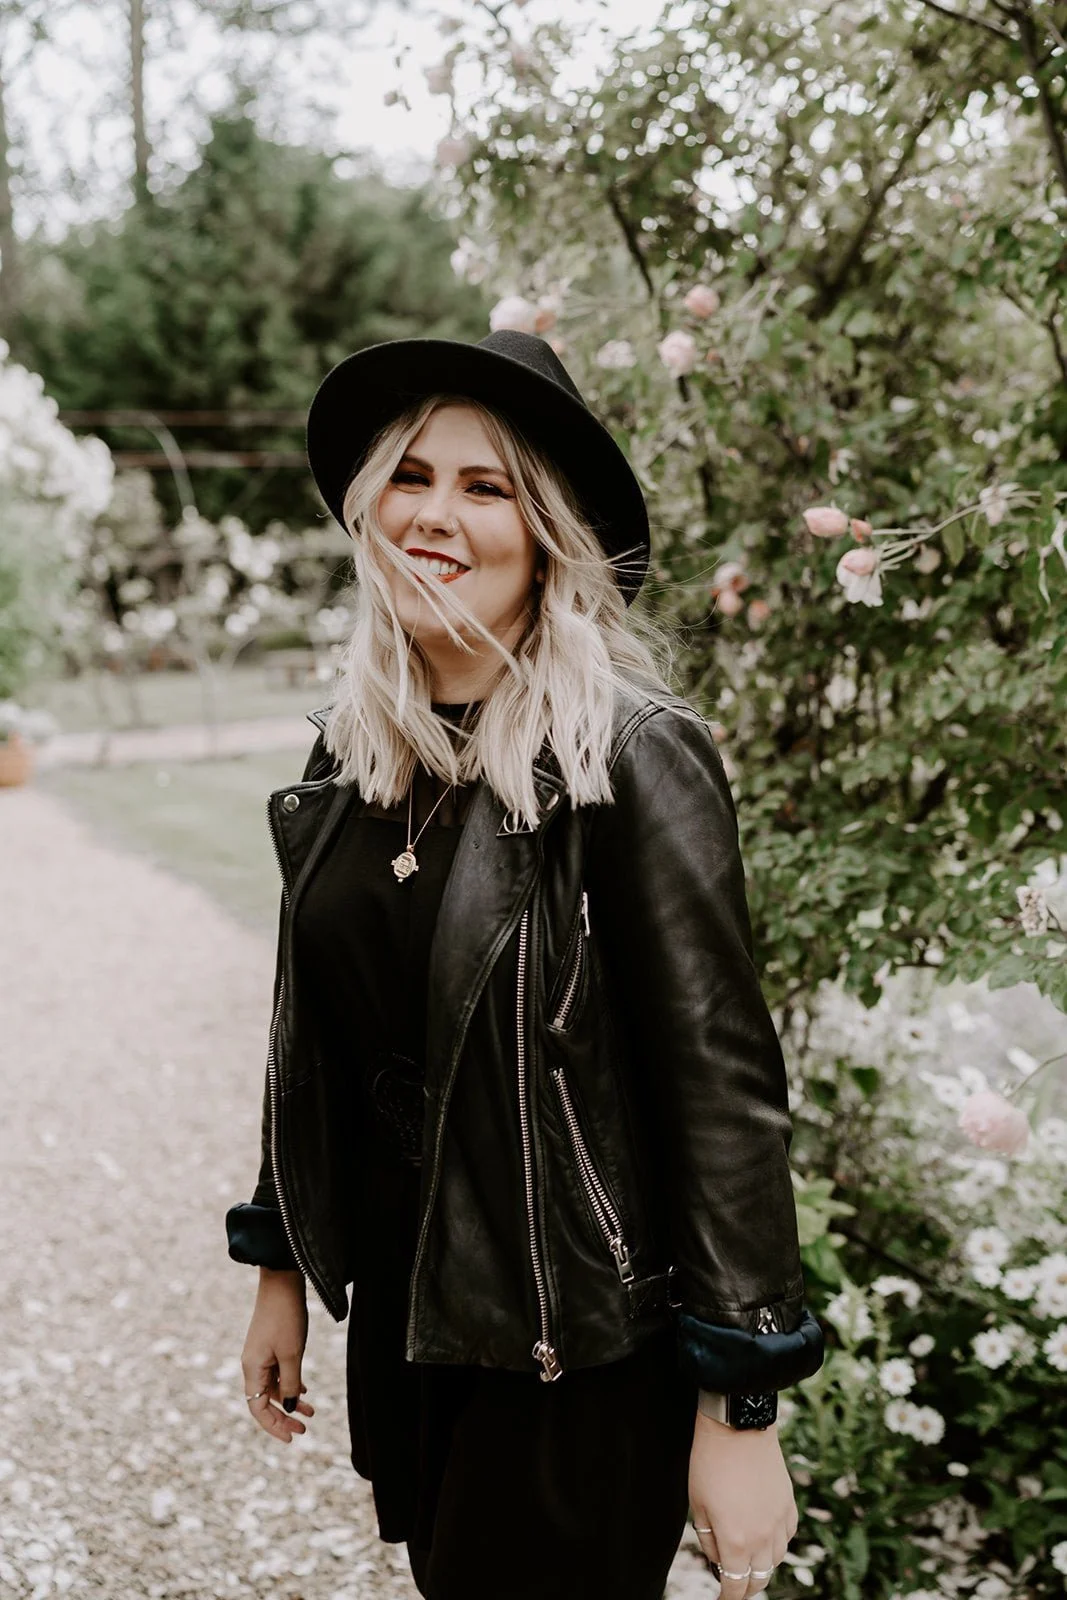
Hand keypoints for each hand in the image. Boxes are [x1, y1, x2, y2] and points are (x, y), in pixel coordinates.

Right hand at [240, 1268, 314, 1442]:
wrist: (282, 1282)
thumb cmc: (285, 1318)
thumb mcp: (292, 1354)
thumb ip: (289, 1383)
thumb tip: (289, 1407)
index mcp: (252, 1369)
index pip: (258, 1408)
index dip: (273, 1426)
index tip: (292, 1438)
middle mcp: (252, 1364)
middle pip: (265, 1400)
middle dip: (283, 1417)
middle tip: (304, 1430)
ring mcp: (261, 1354)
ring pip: (274, 1386)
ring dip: (290, 1400)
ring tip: (311, 1413)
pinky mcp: (270, 1345)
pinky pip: (278, 1372)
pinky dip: (291, 1383)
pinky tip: (304, 1390)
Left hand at [688, 1413, 797, 1597]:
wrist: (737, 1427)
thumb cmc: (710, 1462)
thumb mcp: (698, 1505)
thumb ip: (708, 1540)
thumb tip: (718, 1558)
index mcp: (736, 1540)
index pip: (735, 1586)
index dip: (728, 1598)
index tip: (722, 1599)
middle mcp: (763, 1537)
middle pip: (759, 1579)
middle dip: (745, 1587)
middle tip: (734, 1585)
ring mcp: (779, 1521)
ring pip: (776, 1560)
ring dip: (762, 1566)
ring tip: (748, 1561)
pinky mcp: (790, 1504)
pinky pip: (787, 1536)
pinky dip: (777, 1544)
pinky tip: (766, 1538)